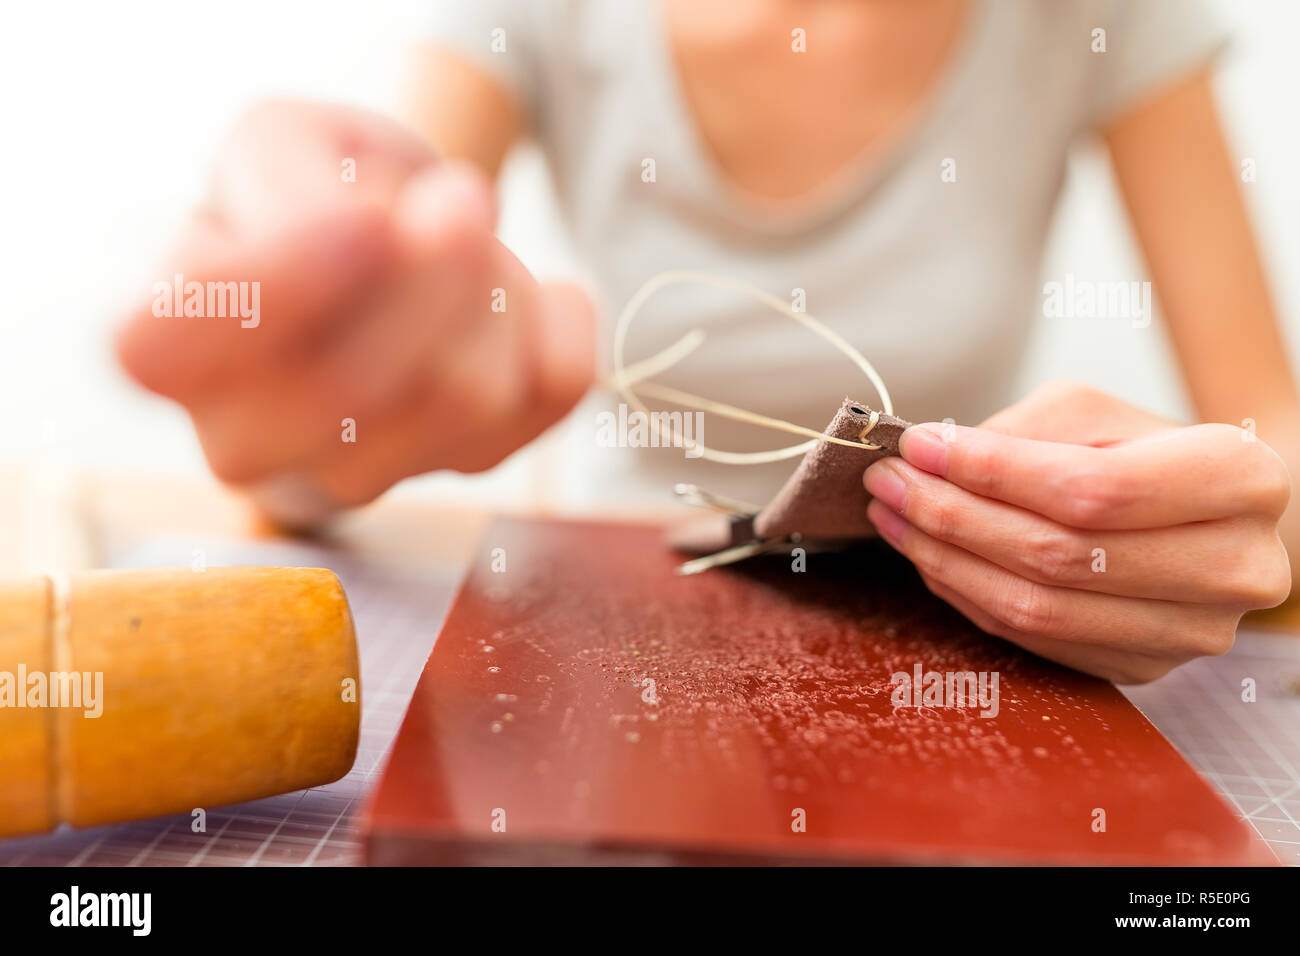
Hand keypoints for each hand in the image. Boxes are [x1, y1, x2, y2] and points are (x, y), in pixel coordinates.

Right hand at [116, 99, 594, 526]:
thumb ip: (292, 181)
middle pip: (351, 389)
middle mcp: (247, 441)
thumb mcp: (275, 142)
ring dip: (496, 281)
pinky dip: (560, 311)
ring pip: (466, 395)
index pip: (177, 350)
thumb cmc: (315, 191)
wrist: (385, 244)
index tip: (365, 211)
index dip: (290, 280)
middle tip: (460, 196)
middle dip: (434, 266)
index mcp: (167, 352)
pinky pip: (555, 386)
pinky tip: (516, 293)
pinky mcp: (471, 464)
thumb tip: (382, 237)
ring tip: (470, 247)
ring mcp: (361, 473)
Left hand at [863, 382, 1291, 682]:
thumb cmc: (1146, 450)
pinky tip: (928, 557)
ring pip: (1038, 608)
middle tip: (888, 481)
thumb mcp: (1095, 413)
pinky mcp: (1144, 667)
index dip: (994, 472)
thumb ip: (1024, 432)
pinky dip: (967, 595)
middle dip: (953, 515)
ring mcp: (1191, 632)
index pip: (1094, 490)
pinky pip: (1032, 638)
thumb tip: (935, 459)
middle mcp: (1233, 568)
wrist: (1207, 513)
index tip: (919, 446)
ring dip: (944, 560)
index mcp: (1241, 482)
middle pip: (1060, 555)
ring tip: (892, 516)